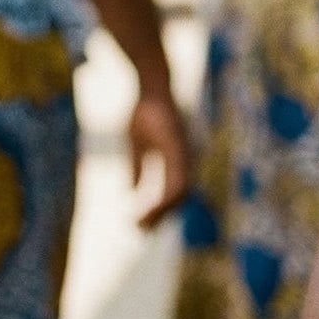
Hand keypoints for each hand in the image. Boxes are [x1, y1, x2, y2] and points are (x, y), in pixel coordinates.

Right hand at [129, 91, 191, 226]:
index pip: (175, 192)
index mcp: (178, 159)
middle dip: (160, 217)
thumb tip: (132, 192)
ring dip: (160, 212)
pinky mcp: (178, 148)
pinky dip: (163, 198)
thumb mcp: (137, 145)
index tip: (141, 225)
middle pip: (179, 197)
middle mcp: (186, 158)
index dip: (160, 211)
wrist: (151, 85)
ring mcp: (184, 153)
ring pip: (179, 192)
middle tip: (140, 232)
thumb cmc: (145, 111)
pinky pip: (176, 179)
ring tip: (141, 224)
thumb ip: (137, 168)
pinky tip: (148, 207)